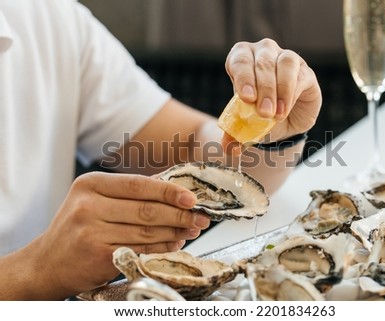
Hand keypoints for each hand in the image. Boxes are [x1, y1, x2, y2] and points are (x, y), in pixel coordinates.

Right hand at [30, 172, 209, 298]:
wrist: (47, 263)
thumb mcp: (94, 200)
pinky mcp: (98, 256)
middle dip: (179, 214)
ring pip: (147, 231)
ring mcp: (91, 232)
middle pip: (147, 209)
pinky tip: (174, 244)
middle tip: (200, 217)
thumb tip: (173, 189)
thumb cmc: (77, 229)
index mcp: (90, 184)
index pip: (139, 184)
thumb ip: (129, 193)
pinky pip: (141, 250)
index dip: (169, 191)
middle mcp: (88, 206)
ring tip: (191, 230)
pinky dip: (162, 248)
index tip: (191, 197)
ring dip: (175, 232)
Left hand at [224, 38, 321, 142]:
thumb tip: (229, 147)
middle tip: (263, 113)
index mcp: (242, 59)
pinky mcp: (304, 71)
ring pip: (284, 63)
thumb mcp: (243, 125)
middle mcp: (264, 53)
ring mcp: (286, 59)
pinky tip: (284, 111)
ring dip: (279, 89)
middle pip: (263, 62)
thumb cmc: (257, 116)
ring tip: (275, 114)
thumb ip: (234, 134)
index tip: (246, 97)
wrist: (281, 123)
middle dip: (263, 89)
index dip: (243, 76)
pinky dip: (291, 94)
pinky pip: (299, 76)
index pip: (240, 59)